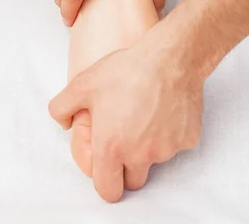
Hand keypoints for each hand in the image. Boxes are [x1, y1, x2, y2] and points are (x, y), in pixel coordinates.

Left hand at [49, 33, 202, 201]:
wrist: (168, 58)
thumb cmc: (124, 71)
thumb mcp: (80, 85)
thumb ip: (61, 108)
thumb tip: (62, 123)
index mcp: (111, 147)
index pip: (108, 191)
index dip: (104, 183)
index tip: (105, 170)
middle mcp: (140, 155)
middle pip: (133, 181)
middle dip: (126, 169)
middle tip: (122, 140)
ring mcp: (166, 149)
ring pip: (155, 161)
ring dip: (147, 148)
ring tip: (141, 116)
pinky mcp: (187, 139)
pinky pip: (175, 145)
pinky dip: (168, 134)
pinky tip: (161, 110)